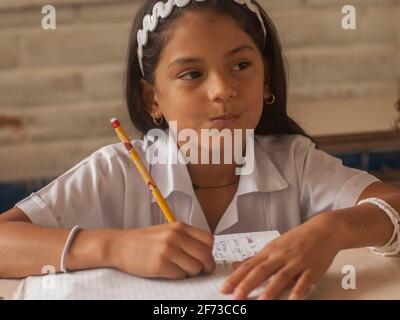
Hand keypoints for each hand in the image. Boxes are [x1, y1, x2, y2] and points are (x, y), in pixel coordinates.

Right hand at [110, 222, 215, 278]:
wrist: (120, 245)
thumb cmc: (144, 240)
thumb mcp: (167, 230)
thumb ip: (185, 237)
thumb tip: (206, 252)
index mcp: (179, 226)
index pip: (209, 239)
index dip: (210, 252)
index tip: (206, 258)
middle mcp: (175, 236)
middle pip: (205, 255)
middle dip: (206, 266)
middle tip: (202, 270)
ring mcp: (168, 251)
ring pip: (195, 268)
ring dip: (191, 272)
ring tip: (180, 269)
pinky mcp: (160, 265)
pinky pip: (181, 276)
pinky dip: (178, 276)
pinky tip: (169, 271)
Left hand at [220, 212, 341, 299]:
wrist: (322, 230)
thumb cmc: (297, 239)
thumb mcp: (274, 246)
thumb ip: (256, 258)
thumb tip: (236, 266)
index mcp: (270, 251)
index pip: (249, 265)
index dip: (236, 277)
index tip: (225, 287)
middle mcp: (281, 256)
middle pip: (261, 270)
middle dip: (248, 284)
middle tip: (237, 295)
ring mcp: (296, 262)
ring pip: (281, 276)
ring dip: (271, 289)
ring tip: (261, 301)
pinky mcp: (311, 269)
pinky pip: (304, 281)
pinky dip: (298, 290)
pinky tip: (293, 299)